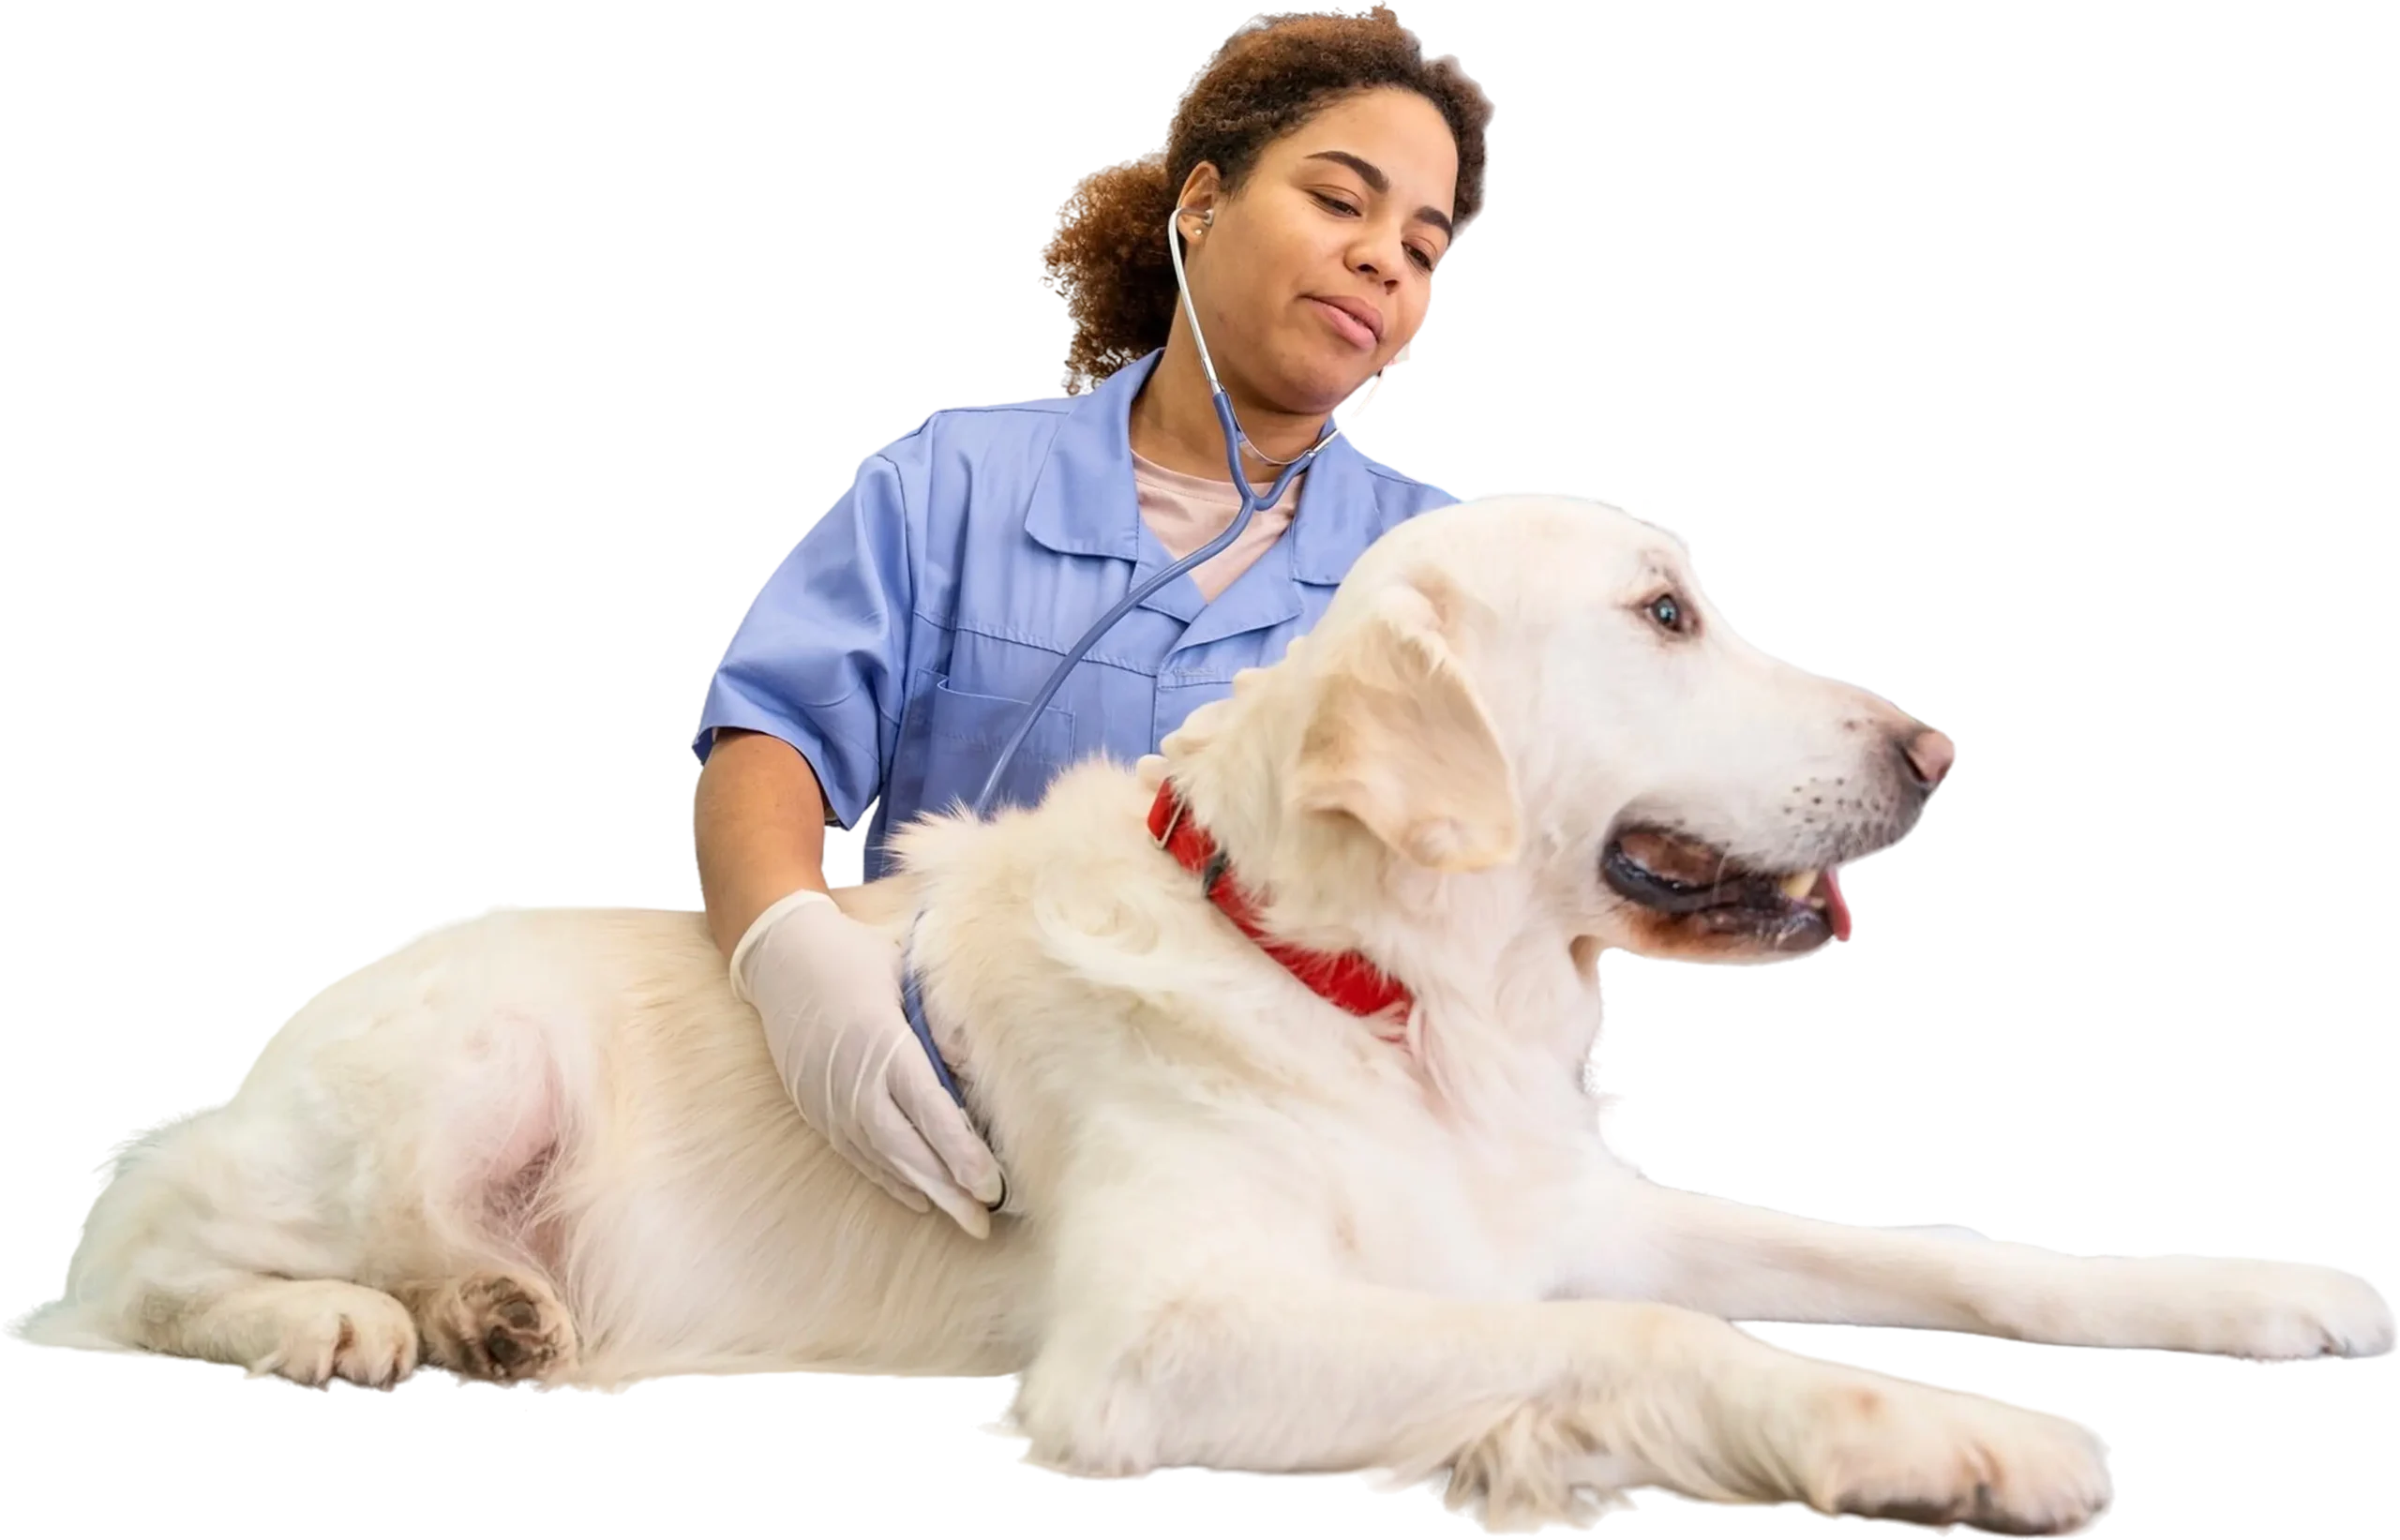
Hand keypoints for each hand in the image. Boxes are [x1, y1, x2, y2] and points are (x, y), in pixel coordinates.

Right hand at [732, 890, 1006, 1237]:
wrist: (781, 956)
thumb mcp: (905, 975)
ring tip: (962, 1219)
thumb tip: (977, 1070)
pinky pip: (856, 1154)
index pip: (929, 1111)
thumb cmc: (855, 958)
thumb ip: (942, 1024)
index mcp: (882, 1045)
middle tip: (984, 1225)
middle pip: (907, 1149)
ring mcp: (829, 1100)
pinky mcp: (814, 1109)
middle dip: (948, 1190)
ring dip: (924, 1191)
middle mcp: (854, 1082)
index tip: (992, 1186)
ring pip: (881, 1159)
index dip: (962, 1153)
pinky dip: (889, 1178)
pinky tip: (918, 1197)